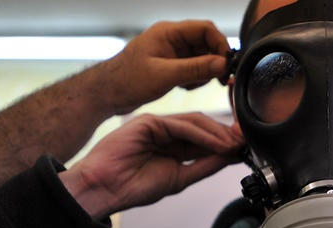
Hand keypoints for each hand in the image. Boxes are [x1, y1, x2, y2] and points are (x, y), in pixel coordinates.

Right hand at [59, 112, 243, 218]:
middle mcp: (168, 133)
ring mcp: (158, 125)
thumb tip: (230, 157)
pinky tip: (216, 143)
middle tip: (245, 142)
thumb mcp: (180, 177)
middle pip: (204, 127)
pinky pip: (181, 125)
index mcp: (174, 147)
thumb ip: (204, 165)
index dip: (226, 143)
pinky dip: (201, 134)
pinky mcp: (149, 121)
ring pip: (196, 123)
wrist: (104, 189)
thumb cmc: (133, 187)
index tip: (244, 148)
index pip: (206, 140)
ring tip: (234, 144)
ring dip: (218, 134)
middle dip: (226, 135)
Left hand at [99, 20, 231, 114]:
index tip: (226, 64)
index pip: (205, 28)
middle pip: (206, 42)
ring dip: (205, 71)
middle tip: (216, 78)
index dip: (220, 44)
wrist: (106, 94)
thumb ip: (195, 69)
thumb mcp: (165, 75)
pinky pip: (194, 67)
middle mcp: (172, 39)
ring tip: (192, 84)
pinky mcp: (171, 65)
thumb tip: (222, 64)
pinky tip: (185, 87)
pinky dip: (196, 78)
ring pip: (202, 56)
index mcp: (168, 32)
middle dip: (214, 60)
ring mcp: (172, 52)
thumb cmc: (127, 80)